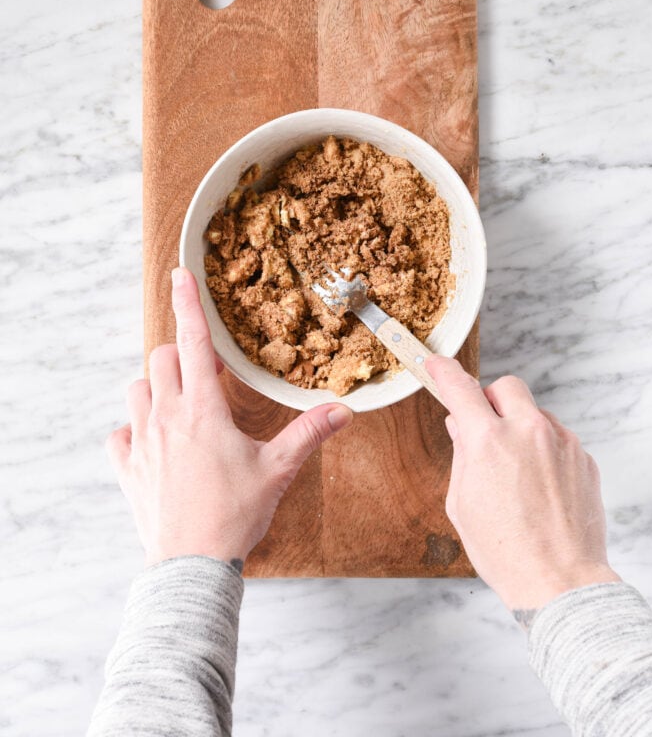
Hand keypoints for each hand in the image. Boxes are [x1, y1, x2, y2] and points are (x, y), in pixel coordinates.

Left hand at [107, 267, 353, 565]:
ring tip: (180, 403)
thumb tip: (343, 410)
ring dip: (156, 386)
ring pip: (136, 389)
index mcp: (203, 410)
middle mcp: (166, 417)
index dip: (189, 303)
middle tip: (207, 373)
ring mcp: (141, 442)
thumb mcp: (277, 470)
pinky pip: (120, 433)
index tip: (181, 274)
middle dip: (181, 353)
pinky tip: (152, 441)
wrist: (190, 565)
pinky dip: (133, 428)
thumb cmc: (234, 515)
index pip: (193, 342)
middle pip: (161, 358)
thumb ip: (308, 433)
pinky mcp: (127, 468)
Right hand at [426, 356, 619, 620]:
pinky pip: (558, 439)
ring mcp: (561, 443)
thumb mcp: (463, 503)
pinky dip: (545, 451)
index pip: (461, 388)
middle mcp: (527, 432)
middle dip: (492, 400)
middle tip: (485, 428)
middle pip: (507, 386)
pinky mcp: (583, 458)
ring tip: (517, 473)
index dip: (444, 372)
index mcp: (488, 441)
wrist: (560, 581)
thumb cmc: (505, 551)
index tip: (436, 364)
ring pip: (536, 413)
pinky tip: (540, 487)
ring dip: (521, 428)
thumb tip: (462, 427)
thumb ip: (462, 456)